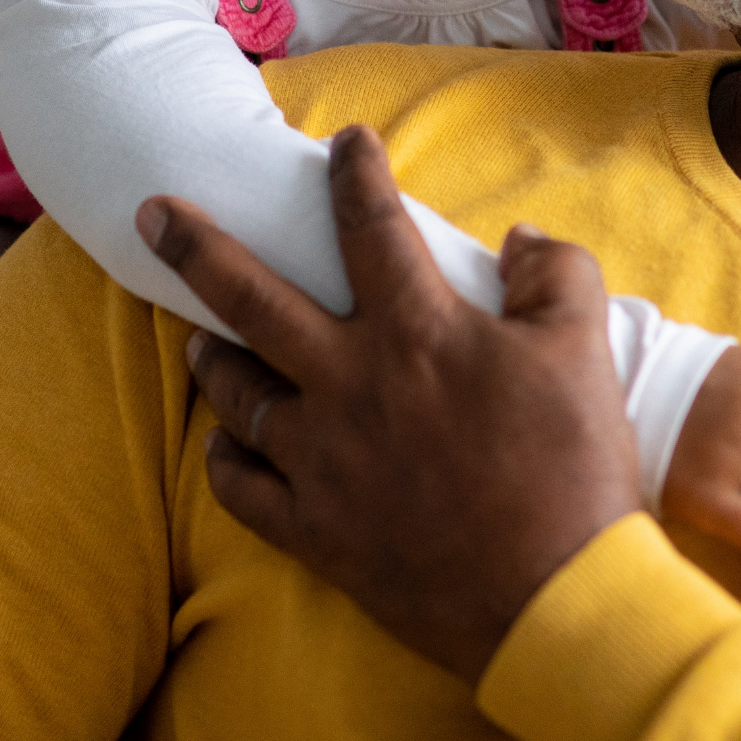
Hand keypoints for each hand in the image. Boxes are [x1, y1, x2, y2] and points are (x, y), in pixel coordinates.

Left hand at [144, 125, 641, 680]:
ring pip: (239, 393)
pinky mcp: (318, 531)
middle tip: (155, 213)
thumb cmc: (573, 468)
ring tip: (197, 336)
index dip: (355, 174)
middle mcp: (352, 386)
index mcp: (416, 332)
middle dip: (198, 248)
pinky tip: (221, 445)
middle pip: (254, 299)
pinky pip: (245, 490)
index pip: (370, 228)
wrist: (553, 597)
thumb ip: (554, 273)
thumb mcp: (586, 348)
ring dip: (213, 357)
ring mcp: (325, 462)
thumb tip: (518, 237)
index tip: (345, 143)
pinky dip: (227, 461)